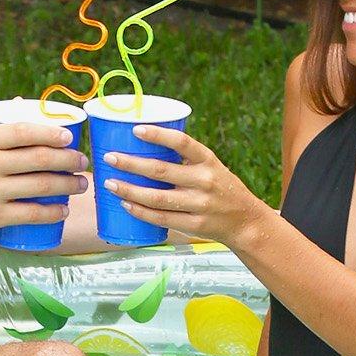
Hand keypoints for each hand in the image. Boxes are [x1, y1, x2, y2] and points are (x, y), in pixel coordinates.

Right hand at [0, 122, 88, 243]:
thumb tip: (22, 102)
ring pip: (41, 186)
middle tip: (82, 161)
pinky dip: (53, 212)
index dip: (52, 133)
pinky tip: (63, 210)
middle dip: (69, 159)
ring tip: (80, 184)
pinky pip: (32, 214)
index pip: (24, 131)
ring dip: (68, 185)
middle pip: (39, 158)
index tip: (70, 137)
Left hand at [101, 127, 267, 245]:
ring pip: (157, 198)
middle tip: (109, 157)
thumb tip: (142, 147)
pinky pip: (161, 219)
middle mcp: (205, 180)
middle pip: (160, 171)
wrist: (246, 221)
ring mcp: (200, 204)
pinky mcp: (195, 225)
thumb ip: (184, 159)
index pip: (182, 142)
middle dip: (130, 164)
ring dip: (129, 190)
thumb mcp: (210, 167)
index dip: (158, 135)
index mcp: (208, 160)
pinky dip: (140, 212)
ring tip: (110, 183)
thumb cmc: (220, 188)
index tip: (136, 129)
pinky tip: (125, 205)